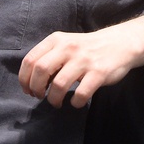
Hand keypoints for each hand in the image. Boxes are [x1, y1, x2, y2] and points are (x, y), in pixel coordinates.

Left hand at [18, 29, 136, 108]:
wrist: (119, 43)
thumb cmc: (86, 48)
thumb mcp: (64, 44)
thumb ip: (48, 57)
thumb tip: (32, 80)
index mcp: (56, 40)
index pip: (30, 59)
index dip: (24, 78)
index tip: (27, 89)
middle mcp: (68, 48)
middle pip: (41, 70)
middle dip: (36, 88)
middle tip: (39, 96)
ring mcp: (84, 60)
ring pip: (59, 84)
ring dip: (53, 98)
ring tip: (56, 102)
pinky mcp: (99, 72)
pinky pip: (81, 93)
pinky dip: (75, 102)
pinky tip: (75, 102)